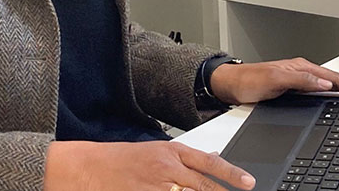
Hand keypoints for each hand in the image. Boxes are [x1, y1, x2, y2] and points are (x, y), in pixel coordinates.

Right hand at [45, 140, 254, 190]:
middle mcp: (167, 169)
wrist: (90, 168)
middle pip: (203, 186)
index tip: (248, 182)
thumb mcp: (156, 151)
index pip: (208, 163)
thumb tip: (212, 160)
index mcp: (171, 152)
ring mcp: (157, 187)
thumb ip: (184, 159)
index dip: (231, 174)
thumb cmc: (122, 159)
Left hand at [209, 57, 338, 104]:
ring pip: (329, 86)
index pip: (332, 78)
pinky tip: (337, 102)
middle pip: (335, 81)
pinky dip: (333, 96)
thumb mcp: (274, 79)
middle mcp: (301, 72)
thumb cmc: (248, 80)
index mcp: (301, 67)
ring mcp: (298, 80)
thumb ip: (299, 80)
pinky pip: (320, 92)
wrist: (230, 85)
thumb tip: (323, 83)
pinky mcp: (293, 90)